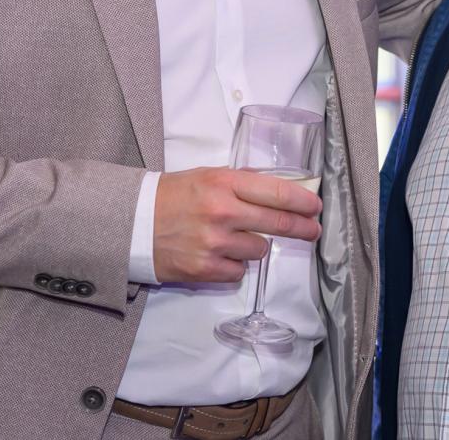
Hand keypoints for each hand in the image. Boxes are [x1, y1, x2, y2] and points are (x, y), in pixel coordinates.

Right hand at [152, 167, 321, 282]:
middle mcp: (222, 212)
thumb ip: (242, 184)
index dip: (303, 201)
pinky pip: (240, 272)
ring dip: (254, 246)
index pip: (277, 192)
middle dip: (302, 227)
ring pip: (260, 250)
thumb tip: (280, 193)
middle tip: (312, 229)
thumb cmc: (172, 196)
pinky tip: (219, 255)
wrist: (132, 223)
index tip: (315, 206)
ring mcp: (215, 243)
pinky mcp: (205, 269)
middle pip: (279, 223)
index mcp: (224, 183)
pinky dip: (234, 265)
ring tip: (234, 238)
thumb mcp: (208, 177)